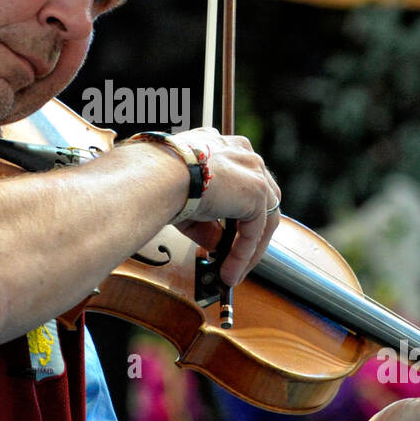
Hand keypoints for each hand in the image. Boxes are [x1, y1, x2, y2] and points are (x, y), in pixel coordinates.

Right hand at [168, 128, 280, 286]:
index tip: (227, 238)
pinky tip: (230, 269)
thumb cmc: (159, 181)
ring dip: (248, 250)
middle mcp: (243, 154)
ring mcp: (253, 170)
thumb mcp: (186, 203)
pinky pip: (254, 230)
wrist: (157, 176)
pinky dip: (243, 254)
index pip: (242, 184)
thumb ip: (207, 222)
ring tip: (232, 272)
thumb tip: (216, 244)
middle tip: (234, 260)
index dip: (238, 214)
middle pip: (260, 202)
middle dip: (248, 234)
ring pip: (262, 218)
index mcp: (225, 148)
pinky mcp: (256, 190)